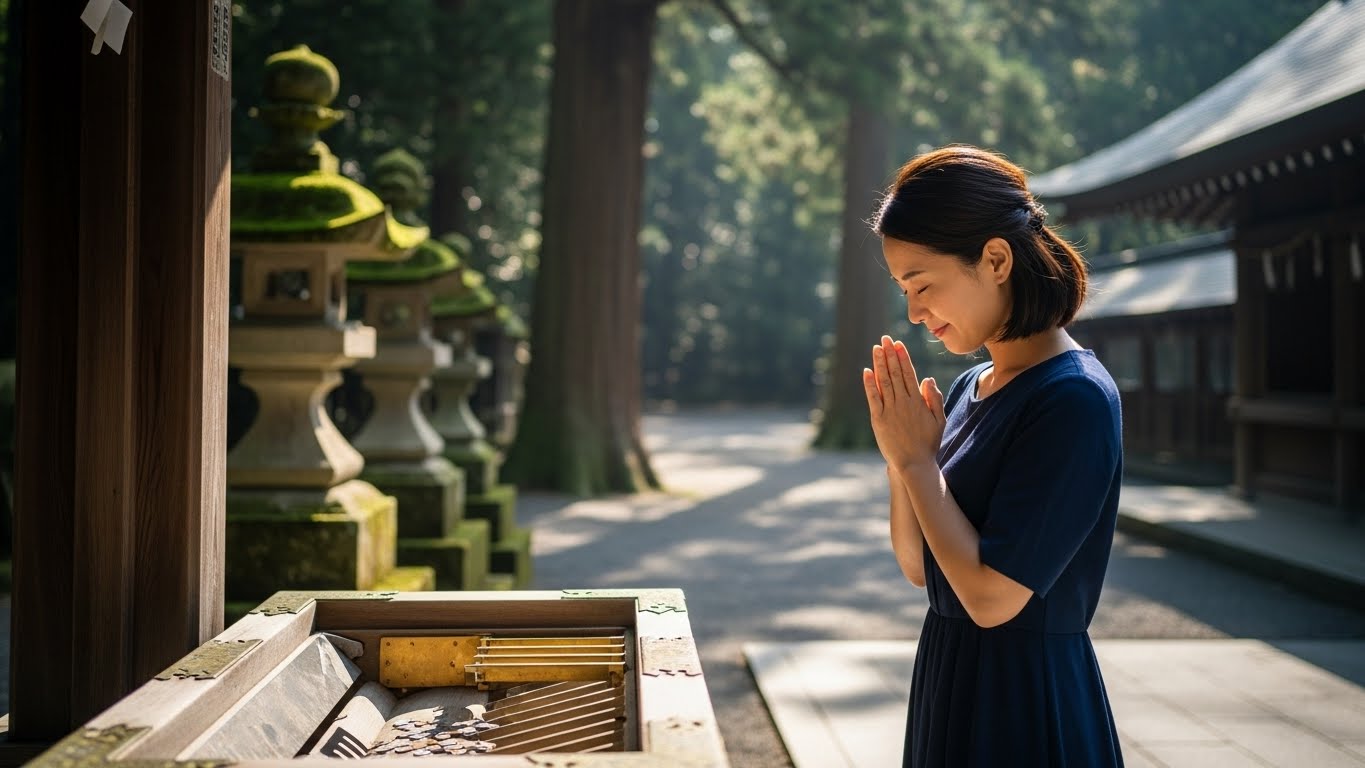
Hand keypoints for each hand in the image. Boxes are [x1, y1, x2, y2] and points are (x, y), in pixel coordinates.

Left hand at [863, 335, 945, 472]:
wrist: (914, 464)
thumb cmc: (928, 443)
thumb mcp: (939, 421)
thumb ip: (934, 399)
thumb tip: (927, 379)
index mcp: (918, 401)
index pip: (909, 373)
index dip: (902, 357)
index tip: (898, 344)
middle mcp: (903, 402)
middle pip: (895, 373)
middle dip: (890, 354)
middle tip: (885, 339)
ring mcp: (890, 410)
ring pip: (884, 382)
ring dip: (880, 364)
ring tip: (877, 348)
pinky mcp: (878, 420)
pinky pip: (873, 398)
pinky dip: (869, 384)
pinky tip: (867, 371)